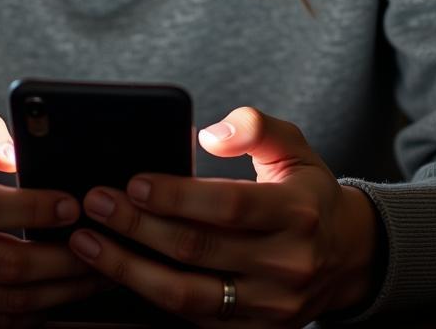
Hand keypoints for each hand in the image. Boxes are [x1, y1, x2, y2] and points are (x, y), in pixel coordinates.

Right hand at [0, 113, 112, 326]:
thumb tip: (16, 149)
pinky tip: (62, 293)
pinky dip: (35, 314)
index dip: (34, 208)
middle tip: (101, 242)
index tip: (73, 204)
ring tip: (96, 269)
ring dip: (59, 290)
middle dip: (62, 257)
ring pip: (6, 304)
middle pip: (4, 264)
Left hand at [66, 106, 383, 325]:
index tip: (134, 182)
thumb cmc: (308, 191)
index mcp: (298, 213)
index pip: (229, 206)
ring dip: (130, 269)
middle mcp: (287, 264)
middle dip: (138, 227)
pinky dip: (148, 300)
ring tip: (88, 242)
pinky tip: (116, 274)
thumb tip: (208, 135)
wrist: (348, 256)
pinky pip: (192, 322)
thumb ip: (255, 126)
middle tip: (95, 203)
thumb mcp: (294, 145)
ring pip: (188, 295)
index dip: (177, 197)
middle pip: (198, 250)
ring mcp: (270, 306)